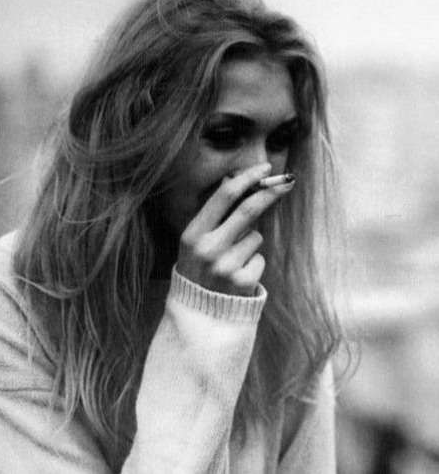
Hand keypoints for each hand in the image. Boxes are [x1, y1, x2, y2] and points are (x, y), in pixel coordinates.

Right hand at [176, 163, 294, 296]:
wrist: (198, 312)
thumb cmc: (197, 269)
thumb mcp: (194, 241)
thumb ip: (212, 215)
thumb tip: (232, 181)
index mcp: (193, 234)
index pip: (224, 196)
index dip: (247, 178)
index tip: (264, 169)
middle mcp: (208, 248)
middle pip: (248, 210)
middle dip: (270, 192)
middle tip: (287, 181)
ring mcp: (226, 266)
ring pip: (256, 236)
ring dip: (251, 242)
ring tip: (232, 259)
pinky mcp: (242, 282)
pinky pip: (260, 258)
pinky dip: (253, 262)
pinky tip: (238, 274)